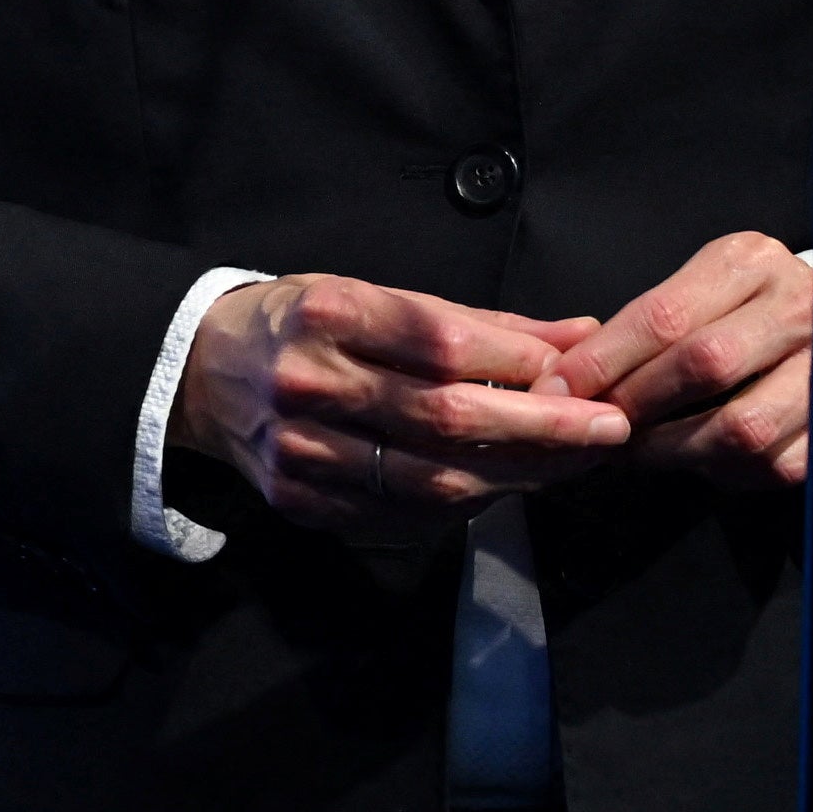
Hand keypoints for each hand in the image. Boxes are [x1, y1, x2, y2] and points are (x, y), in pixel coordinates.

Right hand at [170, 274, 633, 533]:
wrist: (203, 373)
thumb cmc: (305, 325)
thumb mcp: (376, 296)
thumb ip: (479, 324)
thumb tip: (578, 338)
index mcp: (327, 317)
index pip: (443, 344)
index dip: (523, 365)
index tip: (584, 377)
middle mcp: (307, 383)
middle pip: (447, 418)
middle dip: (543, 429)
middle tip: (609, 431)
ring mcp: (299, 449)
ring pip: (430, 479)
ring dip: (516, 476)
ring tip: (570, 465)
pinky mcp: (298, 499)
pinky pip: (400, 514)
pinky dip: (463, 504)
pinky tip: (502, 487)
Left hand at [549, 228, 812, 489]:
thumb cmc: (746, 312)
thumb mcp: (699, 293)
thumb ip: (643, 328)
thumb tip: (564, 379)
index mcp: (750, 262)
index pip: (663, 315)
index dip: (603, 360)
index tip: (558, 389)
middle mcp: (801, 305)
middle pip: (705, 365)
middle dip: (637, 404)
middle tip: (598, 426)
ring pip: (743, 426)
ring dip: (676, 449)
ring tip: (640, 450)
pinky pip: (777, 463)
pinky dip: (727, 471)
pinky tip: (700, 459)